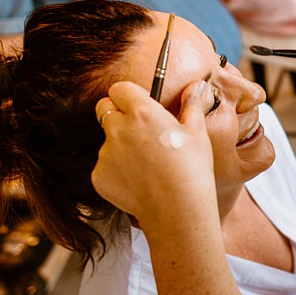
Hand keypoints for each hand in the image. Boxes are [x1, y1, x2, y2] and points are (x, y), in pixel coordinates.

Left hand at [92, 80, 216, 230]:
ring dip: (120, 146)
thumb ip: (191, 104)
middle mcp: (117, 129)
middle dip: (117, 114)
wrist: (177, 209)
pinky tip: (139, 181)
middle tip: (140, 130)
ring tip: (147, 164)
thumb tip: (197, 85)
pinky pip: (105, 166)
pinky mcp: (98, 176)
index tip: (139, 104)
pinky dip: (117, 171)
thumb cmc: (192, 169)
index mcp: (141, 112)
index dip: (129, 95)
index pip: (119, 88)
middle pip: (104, 109)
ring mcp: (105, 153)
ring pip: (107, 141)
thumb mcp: (196, 132)